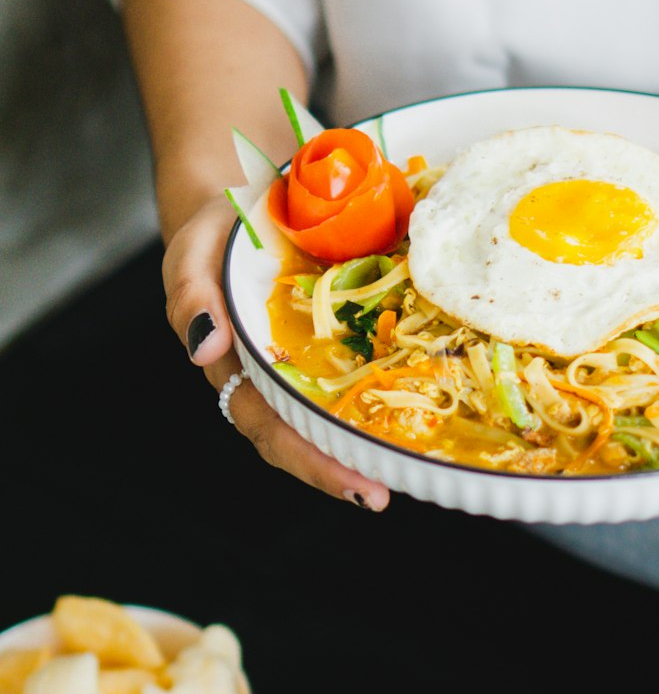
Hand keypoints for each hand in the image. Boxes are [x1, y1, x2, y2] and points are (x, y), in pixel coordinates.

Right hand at [164, 193, 390, 508]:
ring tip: (418, 463)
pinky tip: (433, 400)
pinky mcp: (344, 337)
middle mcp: (280, 378)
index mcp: (241, 371)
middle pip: (310, 437)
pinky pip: (368, 367)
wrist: (246, 202)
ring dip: (375, 438)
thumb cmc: (214, 237)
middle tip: (385, 491)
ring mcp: (313, 361)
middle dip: (346, 468)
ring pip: (343, 411)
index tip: (355, 487)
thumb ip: (191, 299)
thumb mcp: (191, 255)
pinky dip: (394, 387)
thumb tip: (205, 348)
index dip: (311, 462)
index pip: (273, 430)